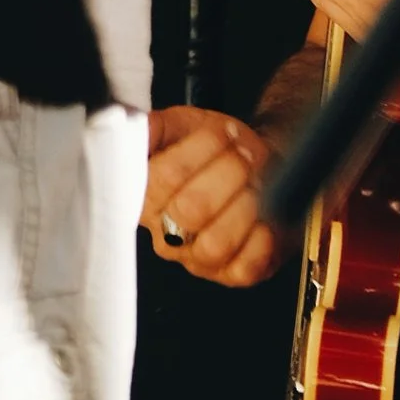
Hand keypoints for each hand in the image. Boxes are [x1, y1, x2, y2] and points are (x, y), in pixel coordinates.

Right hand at [143, 104, 283, 287]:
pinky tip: (264, 217)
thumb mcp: (182, 125)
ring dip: (244, 205)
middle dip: (227, 174)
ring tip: (256, 183)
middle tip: (243, 155)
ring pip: (215, 243)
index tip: (221, 133)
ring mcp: (197, 259)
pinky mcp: (231, 275)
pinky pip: (245, 268)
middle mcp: (164, 234)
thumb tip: (136, 127)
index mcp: (144, 196)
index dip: (199, 151)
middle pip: (190, 210)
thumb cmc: (216, 149)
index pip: (162, 178)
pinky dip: (261, 240)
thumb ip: (155, 125)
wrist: (254, 168)